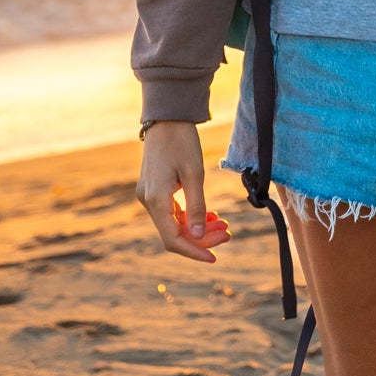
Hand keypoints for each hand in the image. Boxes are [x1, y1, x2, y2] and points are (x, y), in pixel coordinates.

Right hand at [136, 123, 226, 263]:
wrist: (167, 118)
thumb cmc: (182, 142)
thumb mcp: (194, 174)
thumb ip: (196, 207)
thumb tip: (198, 237)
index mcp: (155, 200)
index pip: (173, 239)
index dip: (194, 251)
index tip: (215, 258)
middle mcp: (148, 201)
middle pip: (175, 233)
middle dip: (202, 238)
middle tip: (228, 233)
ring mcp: (149, 196)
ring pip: (174, 224)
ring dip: (198, 227)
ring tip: (223, 224)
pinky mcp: (154, 190)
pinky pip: (172, 212)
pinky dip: (191, 216)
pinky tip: (210, 215)